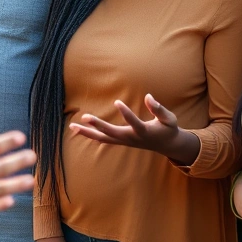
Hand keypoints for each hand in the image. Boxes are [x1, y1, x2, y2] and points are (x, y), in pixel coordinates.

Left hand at [69, 94, 198, 163]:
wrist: (166, 145)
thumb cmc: (168, 129)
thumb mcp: (169, 119)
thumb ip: (159, 109)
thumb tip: (148, 96)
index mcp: (144, 132)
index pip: (134, 122)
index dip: (126, 113)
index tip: (117, 101)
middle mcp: (131, 138)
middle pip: (112, 134)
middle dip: (98, 126)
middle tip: (85, 117)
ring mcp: (124, 141)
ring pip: (103, 139)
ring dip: (88, 133)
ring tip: (72, 126)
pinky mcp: (121, 141)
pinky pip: (104, 139)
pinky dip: (92, 136)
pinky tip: (80, 130)